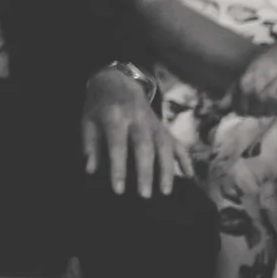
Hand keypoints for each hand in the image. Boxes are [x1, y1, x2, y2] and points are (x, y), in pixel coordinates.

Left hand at [80, 67, 187, 196]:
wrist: (117, 82)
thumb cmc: (100, 106)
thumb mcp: (88, 120)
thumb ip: (90, 144)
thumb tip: (90, 169)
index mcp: (114, 117)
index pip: (118, 145)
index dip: (118, 168)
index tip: (119, 189)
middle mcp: (137, 120)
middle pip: (144, 147)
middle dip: (146, 172)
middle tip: (145, 195)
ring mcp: (154, 123)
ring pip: (164, 146)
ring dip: (167, 169)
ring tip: (165, 191)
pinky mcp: (164, 127)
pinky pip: (177, 143)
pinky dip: (185, 159)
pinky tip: (189, 176)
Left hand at [232, 26, 276, 114]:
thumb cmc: (274, 56)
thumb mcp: (252, 67)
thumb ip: (237, 86)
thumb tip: (224, 104)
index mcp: (248, 81)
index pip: (238, 104)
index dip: (238, 106)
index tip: (239, 106)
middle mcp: (261, 92)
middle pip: (251, 111)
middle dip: (250, 108)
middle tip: (254, 102)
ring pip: (265, 113)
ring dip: (263, 109)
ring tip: (267, 97)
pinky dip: (276, 107)